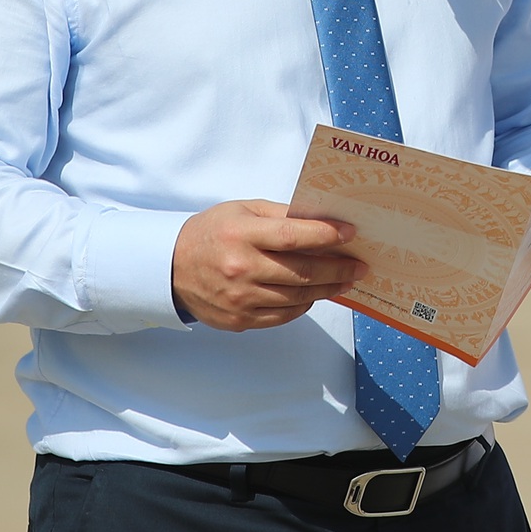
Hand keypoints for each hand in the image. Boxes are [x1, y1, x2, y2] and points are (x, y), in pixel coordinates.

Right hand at [172, 200, 364, 331]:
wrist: (170, 267)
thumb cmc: (212, 232)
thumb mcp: (243, 210)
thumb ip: (281, 215)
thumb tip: (323, 221)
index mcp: (242, 235)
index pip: (293, 236)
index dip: (326, 235)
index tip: (350, 234)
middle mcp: (241, 269)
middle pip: (302, 272)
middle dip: (338, 268)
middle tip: (359, 265)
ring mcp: (240, 299)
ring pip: (297, 297)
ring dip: (327, 289)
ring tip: (346, 280)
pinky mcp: (239, 321)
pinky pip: (283, 316)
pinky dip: (304, 304)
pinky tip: (315, 294)